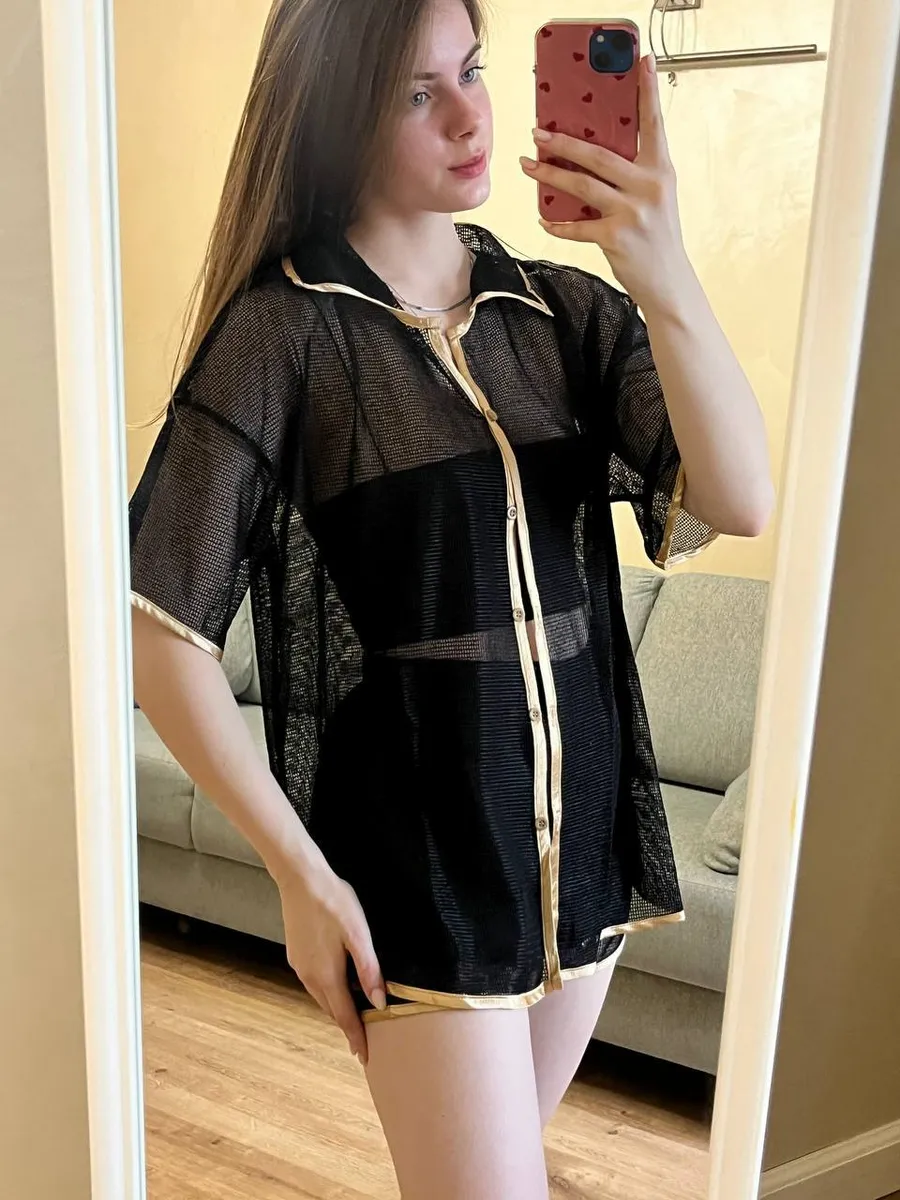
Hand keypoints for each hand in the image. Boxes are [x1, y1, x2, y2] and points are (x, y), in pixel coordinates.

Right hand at [277, 864, 385, 1064]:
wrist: (300, 879)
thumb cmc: (334, 903)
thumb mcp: (358, 934)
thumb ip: (369, 969)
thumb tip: (380, 1002)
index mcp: (327, 976)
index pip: (345, 1016)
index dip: (356, 1037)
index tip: (365, 1057)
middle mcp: (309, 977)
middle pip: (332, 1010)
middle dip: (347, 1026)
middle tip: (363, 1041)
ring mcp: (299, 966)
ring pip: (322, 998)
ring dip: (337, 1009)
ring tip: (353, 1018)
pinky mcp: (296, 955)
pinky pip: (314, 983)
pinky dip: (328, 993)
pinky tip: (337, 986)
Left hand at [520, 53, 693, 314]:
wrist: (668, 282)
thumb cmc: (658, 237)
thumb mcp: (656, 197)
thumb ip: (634, 174)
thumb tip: (593, 156)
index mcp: (661, 170)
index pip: (653, 124)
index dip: (648, 92)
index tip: (642, 62)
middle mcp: (648, 186)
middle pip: (598, 154)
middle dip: (563, 142)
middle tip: (537, 132)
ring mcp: (632, 212)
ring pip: (582, 185)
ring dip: (549, 174)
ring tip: (528, 164)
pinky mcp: (615, 237)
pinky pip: (577, 226)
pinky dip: (558, 224)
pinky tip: (543, 218)